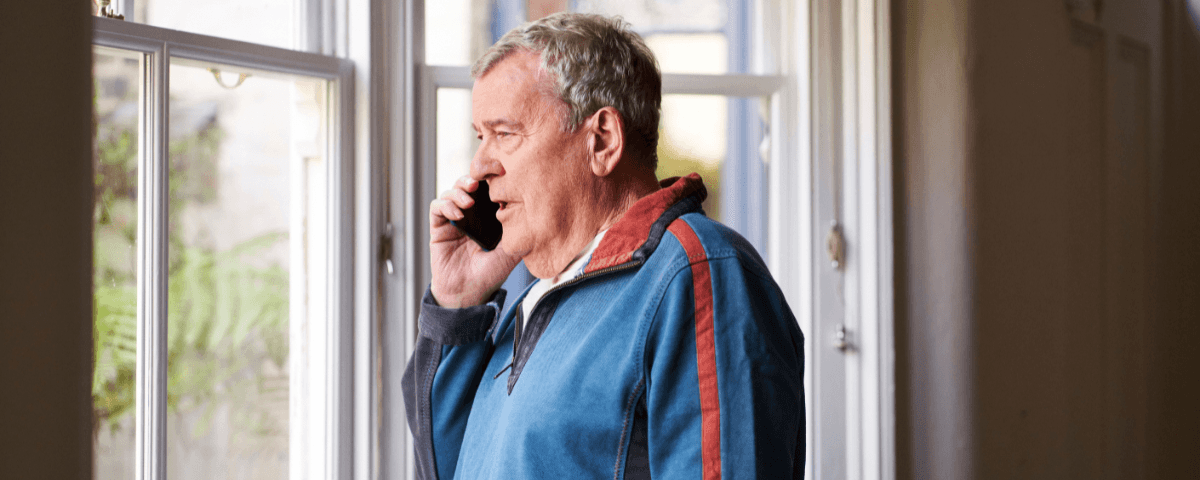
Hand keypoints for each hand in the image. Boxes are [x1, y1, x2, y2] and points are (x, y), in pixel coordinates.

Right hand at [428, 176, 520, 307]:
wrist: (466, 295)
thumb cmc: (489, 276)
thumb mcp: (510, 254)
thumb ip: (518, 235)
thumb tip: (533, 216)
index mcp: (489, 219)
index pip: (488, 192)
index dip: (491, 180)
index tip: (499, 175)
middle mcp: (471, 217)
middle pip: (468, 186)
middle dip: (472, 179)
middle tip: (478, 183)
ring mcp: (454, 221)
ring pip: (451, 192)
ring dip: (458, 191)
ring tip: (468, 202)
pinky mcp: (438, 228)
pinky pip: (437, 207)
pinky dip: (446, 205)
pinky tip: (457, 215)